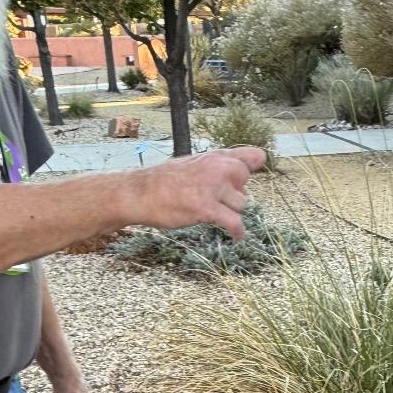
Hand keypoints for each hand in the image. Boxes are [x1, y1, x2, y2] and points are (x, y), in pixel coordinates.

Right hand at [132, 147, 265, 239]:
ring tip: (214, 213)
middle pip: (247, 181)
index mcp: (214, 157)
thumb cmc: (163, 181)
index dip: (253, 166)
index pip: (253, 156)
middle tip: (221, 199)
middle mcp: (217, 168)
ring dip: (231, 211)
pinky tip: (237, 236)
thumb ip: (215, 167)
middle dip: (237, 191)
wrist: (139, 193)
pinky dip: (237, 232)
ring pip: (241, 204)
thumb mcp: (192, 164)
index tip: (248, 176)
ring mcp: (212, 187)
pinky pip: (234, 222)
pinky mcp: (206, 207)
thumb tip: (238, 174)